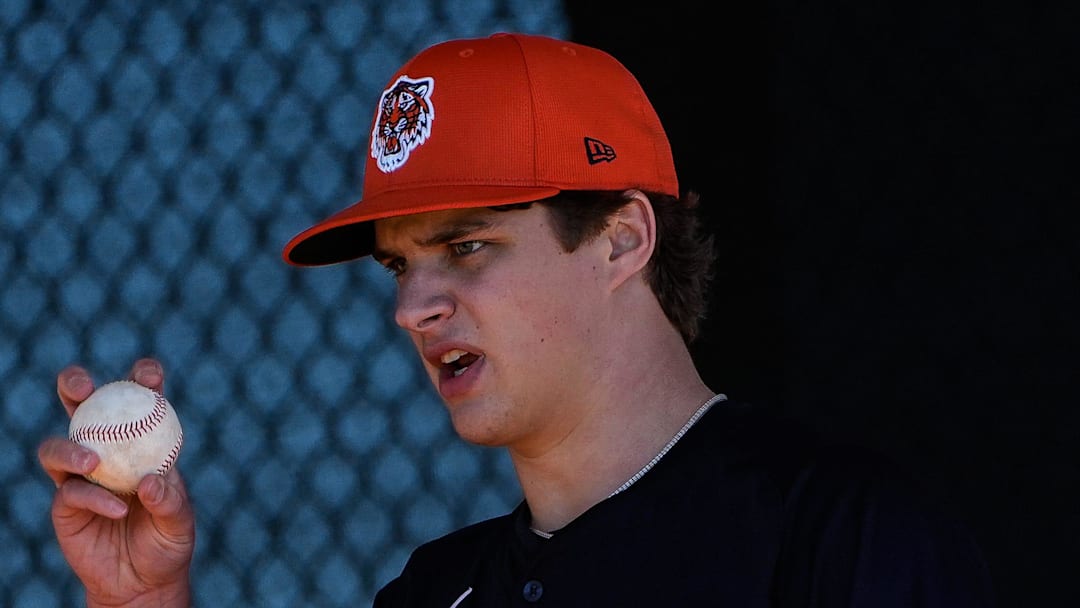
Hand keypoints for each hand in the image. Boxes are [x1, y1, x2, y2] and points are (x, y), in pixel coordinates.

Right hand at [37, 358, 194, 607]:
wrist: (144, 581)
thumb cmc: (168, 542)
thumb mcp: (180, 521)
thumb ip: (169, 500)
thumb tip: (150, 481)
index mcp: (142, 441)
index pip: (140, 399)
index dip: (142, 378)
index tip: (149, 375)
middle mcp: (106, 450)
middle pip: (83, 407)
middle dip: (75, 385)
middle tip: (82, 385)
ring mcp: (80, 476)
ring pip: (59, 447)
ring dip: (71, 448)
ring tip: (92, 463)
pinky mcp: (65, 505)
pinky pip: (70, 492)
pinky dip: (94, 498)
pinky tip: (117, 509)